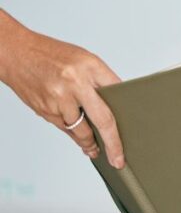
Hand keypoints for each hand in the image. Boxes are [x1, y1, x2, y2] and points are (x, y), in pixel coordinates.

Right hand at [0, 11, 124, 167]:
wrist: (15, 53)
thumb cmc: (51, 54)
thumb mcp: (83, 59)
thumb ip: (100, 79)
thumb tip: (116, 102)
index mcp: (90, 66)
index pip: (118, 93)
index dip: (127, 113)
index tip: (134, 129)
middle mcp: (75, 83)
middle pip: (102, 120)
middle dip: (112, 144)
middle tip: (118, 160)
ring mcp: (58, 99)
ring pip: (80, 129)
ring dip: (89, 142)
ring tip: (96, 150)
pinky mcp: (45, 110)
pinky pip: (64, 128)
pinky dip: (73, 134)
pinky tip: (79, 140)